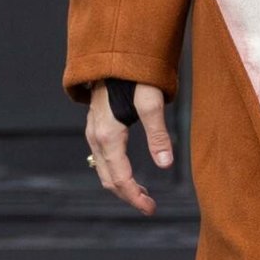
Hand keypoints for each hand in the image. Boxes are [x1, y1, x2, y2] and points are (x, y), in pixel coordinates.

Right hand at [86, 82, 174, 212]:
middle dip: (128, 195)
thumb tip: (166, 164)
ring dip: (121, 184)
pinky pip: (101, 158)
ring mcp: (93, 131)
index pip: (119, 178)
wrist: (114, 50)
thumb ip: (158, 134)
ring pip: (103, 169)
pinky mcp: (96, 125)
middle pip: (108, 178)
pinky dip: (115, 171)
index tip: (151, 209)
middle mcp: (96, 136)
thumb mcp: (152, 101)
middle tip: (149, 206)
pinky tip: (130, 172)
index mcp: (108, 135)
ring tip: (143, 192)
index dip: (135, 197)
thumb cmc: (135, 72)